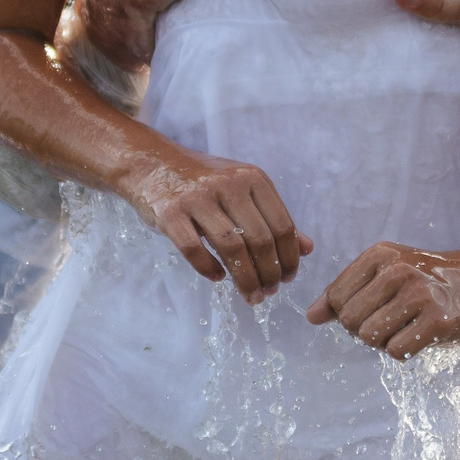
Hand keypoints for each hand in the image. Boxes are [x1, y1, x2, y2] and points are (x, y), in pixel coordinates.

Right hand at [125, 151, 311, 303]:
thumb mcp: (243, 190)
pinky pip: (193, 249)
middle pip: (260, 240)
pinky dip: (209, 269)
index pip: (283, 225)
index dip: (290, 258)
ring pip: (231, 248)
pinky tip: (217, 278)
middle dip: (269, 274)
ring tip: (250, 295)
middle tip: (269, 293)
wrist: (153, 163)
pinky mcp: (170, 212)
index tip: (289, 278)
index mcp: (252, 177)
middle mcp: (228, 184)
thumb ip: (274, 217)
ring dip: (245, 279)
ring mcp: (197, 198)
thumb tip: (307, 248)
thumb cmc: (203, 180)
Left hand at [306, 242, 459, 358]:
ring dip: (384, 341)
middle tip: (390, 321)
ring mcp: (420, 295)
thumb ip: (345, 293)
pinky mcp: (438, 322)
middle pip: (350, 321)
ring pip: (370, 337)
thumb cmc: (425, 280)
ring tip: (404, 327)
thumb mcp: (384, 274)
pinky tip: (419, 336)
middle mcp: (398, 270)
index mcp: (380, 254)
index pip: (337, 297)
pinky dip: (403, 351)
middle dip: (364, 330)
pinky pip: (396, 351)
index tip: (372, 308)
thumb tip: (311, 317)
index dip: (347, 313)